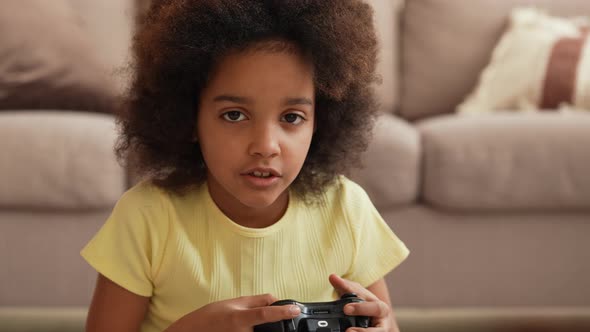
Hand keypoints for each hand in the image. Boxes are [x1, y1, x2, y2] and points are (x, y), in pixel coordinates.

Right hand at [164, 294, 300, 331]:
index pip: (265, 313)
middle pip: (269, 328)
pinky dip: (255, 331)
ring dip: (262, 329)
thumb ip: (256, 301)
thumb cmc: (210, 317)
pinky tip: (240, 328)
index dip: (283, 312)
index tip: (296, 309)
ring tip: (238, 323)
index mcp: (240, 318)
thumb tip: (275, 299)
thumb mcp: (233, 303)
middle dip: (272, 322)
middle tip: (251, 318)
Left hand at [329, 274, 398, 331]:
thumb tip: (332, 277)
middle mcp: (382, 324)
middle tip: (348, 330)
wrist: (370, 317)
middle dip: (364, 331)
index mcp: (381, 309)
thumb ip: (345, 286)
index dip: (361, 309)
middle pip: (379, 330)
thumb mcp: (357, 294)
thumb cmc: (365, 304)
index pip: (376, 308)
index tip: (346, 308)